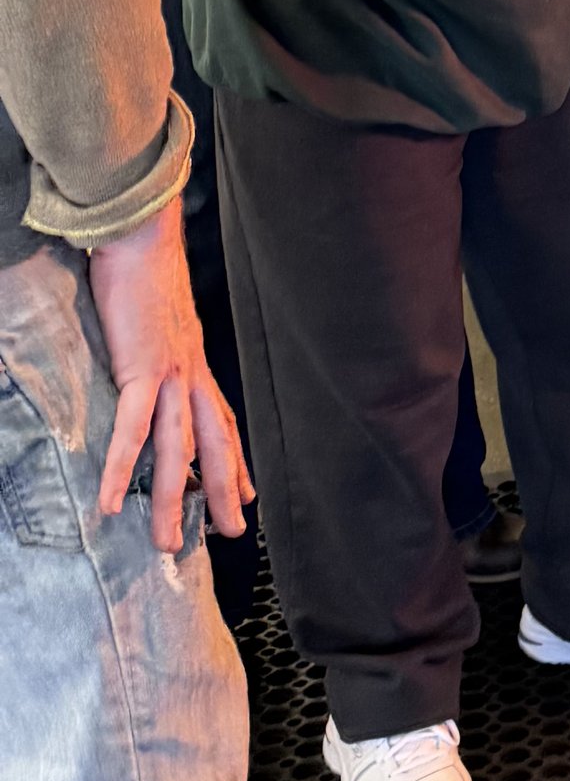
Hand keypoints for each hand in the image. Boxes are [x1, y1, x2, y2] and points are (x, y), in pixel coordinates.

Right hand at [85, 201, 252, 548]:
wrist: (142, 236)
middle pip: (213, 446)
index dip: (236, 461)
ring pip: (177, 451)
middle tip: (231, 534)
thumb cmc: (143, 273)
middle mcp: (193, 374)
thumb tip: (150, 366)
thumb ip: (159, 351)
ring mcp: (172, 374)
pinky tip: (111, 503)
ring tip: (164, 544)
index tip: (247, 495)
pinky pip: (133, 430)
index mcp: (196, 364)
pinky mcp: (143, 369)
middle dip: (224, 492)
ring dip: (170, 501)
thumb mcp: (159, 322)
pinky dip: (121, 469)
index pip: (223, 423)